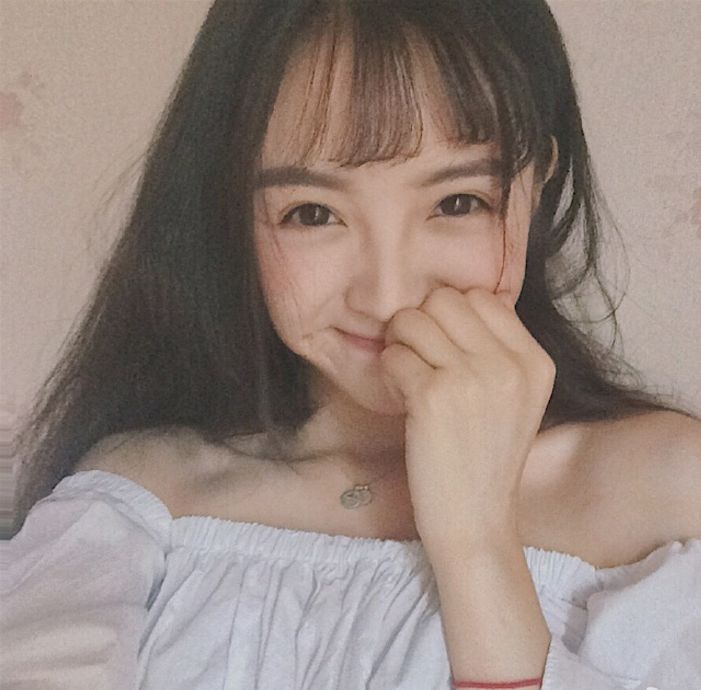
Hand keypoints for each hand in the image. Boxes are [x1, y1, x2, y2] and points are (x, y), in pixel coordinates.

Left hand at [380, 286, 555, 557]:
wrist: (477, 520)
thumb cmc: (487, 459)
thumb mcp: (515, 400)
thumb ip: (495, 352)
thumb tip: (445, 307)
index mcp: (534, 362)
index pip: (481, 297)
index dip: (452, 317)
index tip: (443, 347)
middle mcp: (508, 364)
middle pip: (444, 299)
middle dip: (421, 323)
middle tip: (418, 358)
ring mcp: (471, 378)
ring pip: (412, 320)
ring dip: (400, 346)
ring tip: (409, 378)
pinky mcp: (433, 396)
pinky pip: (394, 355)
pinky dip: (389, 373)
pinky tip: (402, 398)